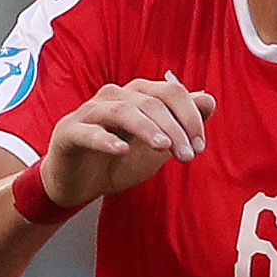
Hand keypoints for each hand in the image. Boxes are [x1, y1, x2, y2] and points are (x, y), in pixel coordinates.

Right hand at [38, 76, 214, 209]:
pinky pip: (88, 132)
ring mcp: (89, 113)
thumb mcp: (157, 142)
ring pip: (122, 112)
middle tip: (187, 156)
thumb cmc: (119, 159)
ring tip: (163, 148)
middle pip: (150, 102)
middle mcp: (113, 96)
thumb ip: (182, 121)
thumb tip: (208, 100)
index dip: (190, 116)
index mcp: (136, 95)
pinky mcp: (68, 132)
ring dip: (146, 129)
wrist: (79, 183)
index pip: (170, 92)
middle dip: (174, 129)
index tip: (199, 146)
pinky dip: (106, 139)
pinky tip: (122, 150)